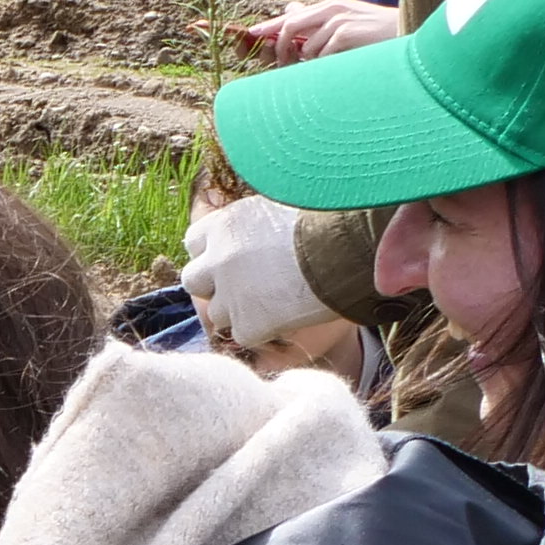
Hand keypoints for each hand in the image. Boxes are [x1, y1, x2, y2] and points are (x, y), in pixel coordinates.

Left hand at [178, 191, 330, 353]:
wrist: (351, 252)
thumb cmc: (327, 222)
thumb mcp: (280, 209)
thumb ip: (253, 225)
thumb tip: (250, 232)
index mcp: (223, 225)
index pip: (193, 242)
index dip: (212, 252)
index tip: (230, 257)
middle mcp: (217, 260)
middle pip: (194, 281)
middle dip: (214, 285)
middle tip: (245, 286)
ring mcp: (230, 295)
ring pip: (217, 313)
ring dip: (238, 311)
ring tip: (275, 301)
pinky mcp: (247, 325)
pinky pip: (243, 335)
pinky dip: (261, 331)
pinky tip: (288, 316)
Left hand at [234, 0, 396, 65]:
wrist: (407, 34)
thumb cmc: (376, 35)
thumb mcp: (347, 23)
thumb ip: (319, 21)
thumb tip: (289, 12)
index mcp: (331, 5)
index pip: (291, 14)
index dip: (269, 25)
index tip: (252, 33)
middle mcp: (332, 8)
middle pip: (290, 27)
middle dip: (281, 49)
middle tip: (283, 65)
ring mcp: (339, 20)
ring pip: (306, 48)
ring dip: (312, 62)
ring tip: (334, 63)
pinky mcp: (346, 34)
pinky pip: (322, 56)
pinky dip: (327, 65)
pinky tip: (343, 63)